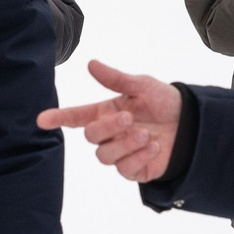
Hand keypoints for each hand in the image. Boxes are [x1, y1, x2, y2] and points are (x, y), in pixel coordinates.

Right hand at [38, 60, 183, 182]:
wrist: (192, 125)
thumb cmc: (164, 102)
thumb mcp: (142, 85)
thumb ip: (116, 79)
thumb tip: (91, 64)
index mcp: (106, 112)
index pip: (76, 116)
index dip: (58, 117)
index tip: (42, 120)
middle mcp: (109, 133)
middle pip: (91, 136)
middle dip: (109, 127)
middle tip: (130, 118)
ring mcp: (120, 153)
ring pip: (105, 156)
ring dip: (126, 144)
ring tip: (147, 134)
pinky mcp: (134, 170)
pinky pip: (126, 169)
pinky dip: (140, 157)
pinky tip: (155, 147)